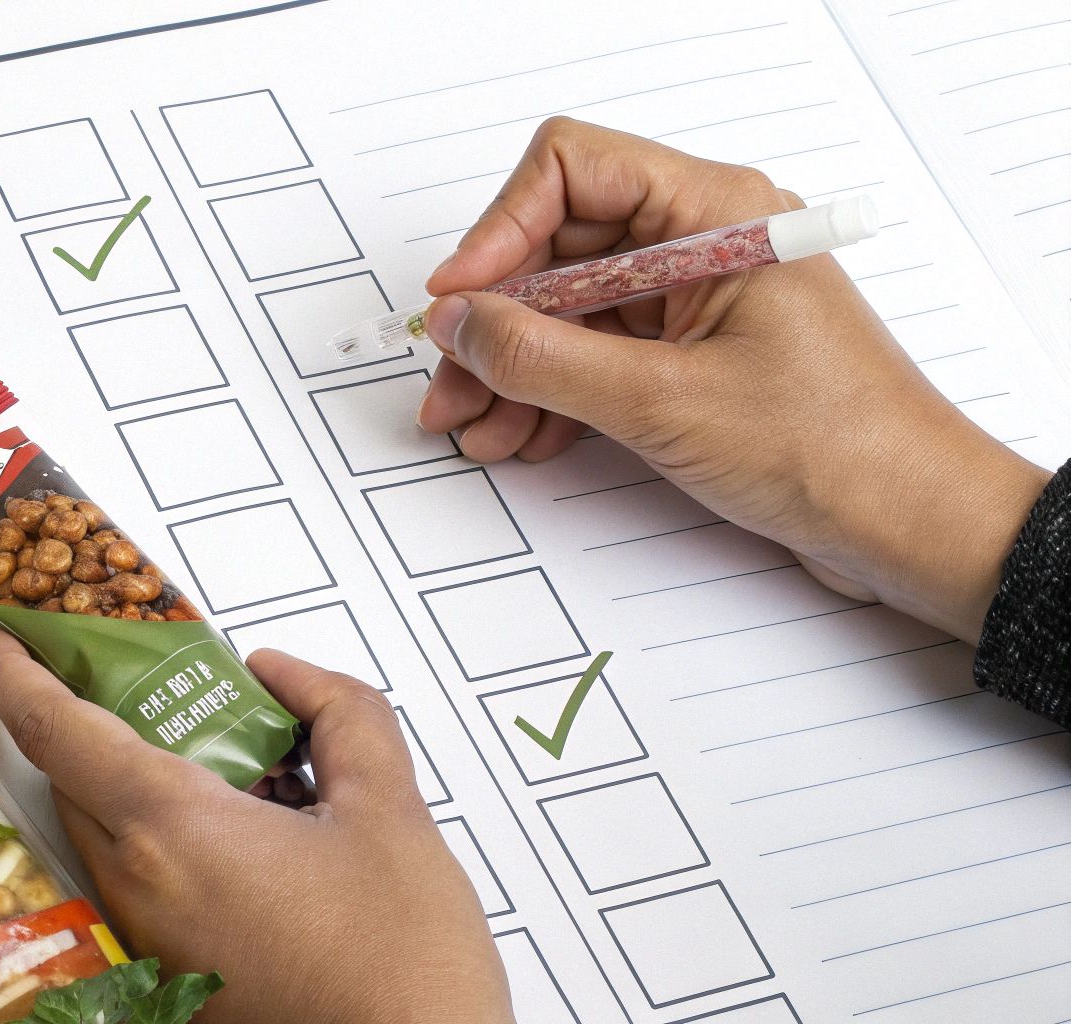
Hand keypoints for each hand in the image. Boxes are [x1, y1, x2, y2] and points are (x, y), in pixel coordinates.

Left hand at [0, 626, 512, 1023]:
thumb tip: (283, 674)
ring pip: (108, 838)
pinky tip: (251, 843)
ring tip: (231, 767)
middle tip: (142, 683)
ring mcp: (149, 945)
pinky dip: (167, 845)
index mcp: (174, 831)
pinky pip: (140, 888)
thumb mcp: (390, 810)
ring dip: (137, 789)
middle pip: (76, 782)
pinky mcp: (171, 981)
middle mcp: (140, 890)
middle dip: (94, 725)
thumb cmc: (399, 970)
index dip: (13, 676)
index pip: (55, 732)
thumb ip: (338, 715)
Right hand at [420, 117, 1048, 641]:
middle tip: (451, 380)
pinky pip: (597, 355)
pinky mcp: (692, 355)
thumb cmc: (833, 448)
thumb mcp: (661, 402)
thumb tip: (460, 325)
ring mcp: (695, 301)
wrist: (910, 525)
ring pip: (569, 310)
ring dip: (514, 368)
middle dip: (496, 319)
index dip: (501, 229)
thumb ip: (544, 359)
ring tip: (475, 427)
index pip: (574, 171)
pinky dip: (552, 394)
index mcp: (716, 213)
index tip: (458, 298)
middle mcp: (703, 242)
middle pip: (559, 247)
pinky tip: (522, 437)